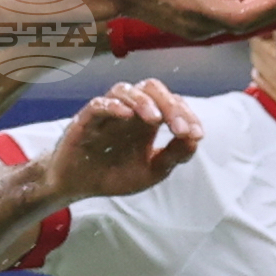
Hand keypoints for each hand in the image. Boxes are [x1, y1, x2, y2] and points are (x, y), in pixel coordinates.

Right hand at [44, 81, 201, 201]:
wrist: (78, 186)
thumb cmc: (115, 174)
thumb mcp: (151, 170)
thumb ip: (173, 155)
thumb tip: (195, 140)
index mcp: (147, 119)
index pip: (171, 103)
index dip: (187, 114)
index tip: (197, 134)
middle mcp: (129, 111)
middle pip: (151, 88)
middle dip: (170, 105)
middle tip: (180, 128)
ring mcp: (107, 113)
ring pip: (125, 90)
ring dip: (143, 101)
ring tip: (155, 119)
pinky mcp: (85, 120)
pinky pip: (98, 104)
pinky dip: (113, 106)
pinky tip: (127, 116)